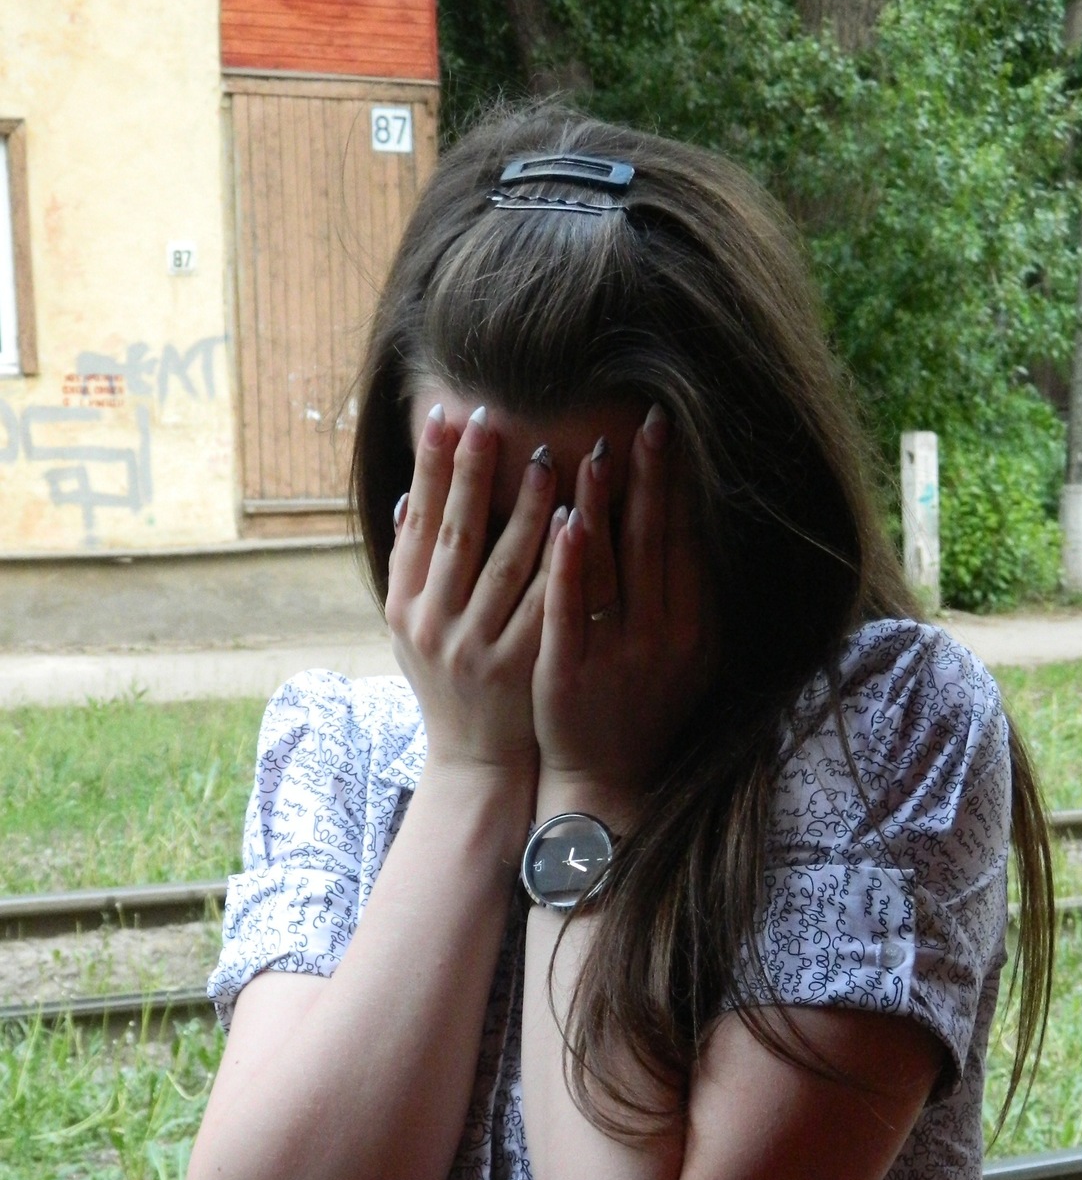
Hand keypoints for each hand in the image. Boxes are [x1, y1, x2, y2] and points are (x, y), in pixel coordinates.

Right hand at [385, 403, 558, 776]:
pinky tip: (577, 524)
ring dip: (525, 509)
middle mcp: (435, 626)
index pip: (418, 524)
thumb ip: (413, 565)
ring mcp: (478, 650)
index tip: (449, 416)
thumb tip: (408, 495)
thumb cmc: (452, 684)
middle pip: (457, 536)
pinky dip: (559, 563)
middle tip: (494, 417)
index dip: (433, 469)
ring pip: (504, 566)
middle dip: (474, 472)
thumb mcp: (414, 629)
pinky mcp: (521, 669)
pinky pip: (545, 606)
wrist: (477, 762)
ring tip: (546, 458)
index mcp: (406, 607)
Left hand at [533, 406, 711, 821]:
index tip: (668, 433)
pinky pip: (571, 609)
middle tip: (648, 420)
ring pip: (612, 568)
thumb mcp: (686, 656)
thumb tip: (695, 524)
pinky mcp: (572, 674)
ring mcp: (617, 656)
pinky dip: (570, 564)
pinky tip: (565, 521)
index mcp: (693, 628)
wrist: (606, 780)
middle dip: (651, 478)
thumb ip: (690, 596)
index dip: (677, 486)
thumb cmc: (643, 707)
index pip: (684, 542)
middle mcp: (662, 638)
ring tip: (596, 452)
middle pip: (655, 543)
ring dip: (604, 506)